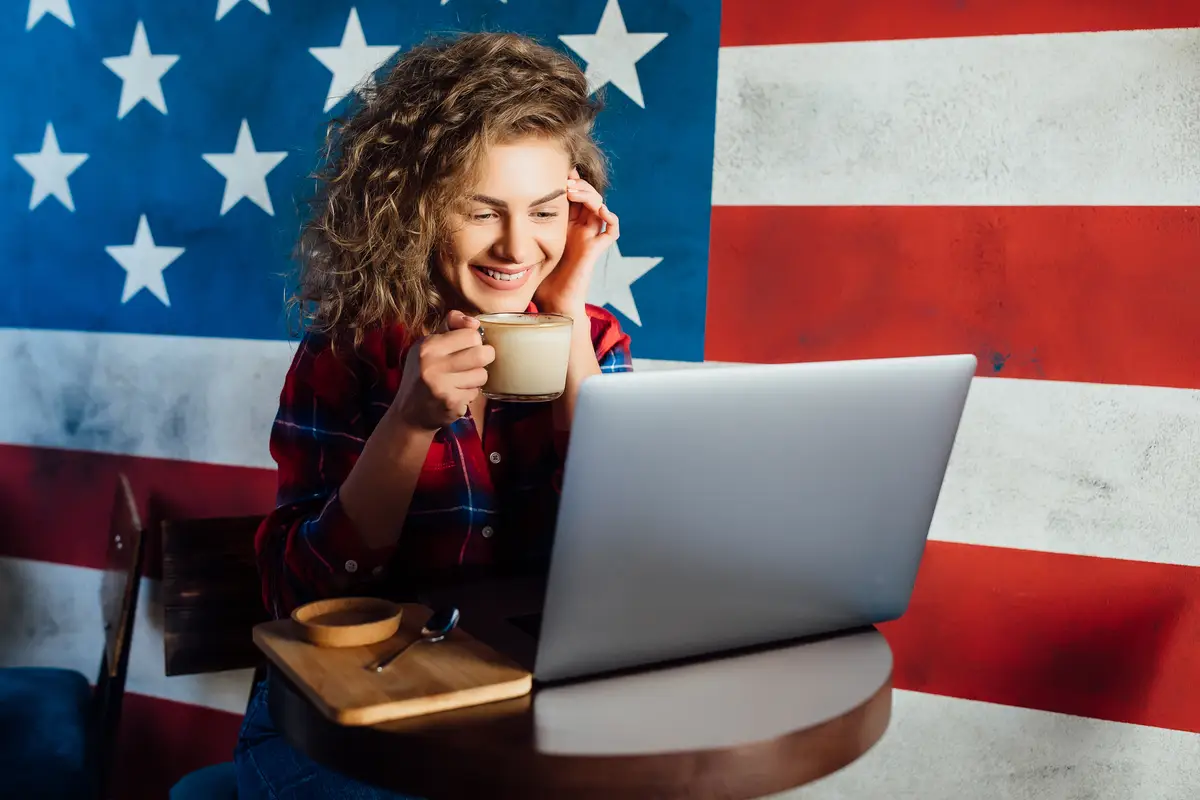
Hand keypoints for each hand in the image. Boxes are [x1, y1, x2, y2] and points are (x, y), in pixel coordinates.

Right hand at [391, 311, 494, 430]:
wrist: (409, 412)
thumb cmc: (422, 372)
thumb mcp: (428, 344)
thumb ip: (451, 326)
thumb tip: (475, 321)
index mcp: (428, 346)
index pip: (472, 334)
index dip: (473, 340)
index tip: (465, 347)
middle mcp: (433, 365)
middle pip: (482, 353)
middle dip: (484, 358)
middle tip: (473, 362)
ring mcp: (442, 386)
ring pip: (482, 375)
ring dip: (476, 378)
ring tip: (461, 379)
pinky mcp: (451, 404)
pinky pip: (476, 393)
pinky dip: (469, 393)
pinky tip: (455, 393)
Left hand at [534, 168, 619, 315]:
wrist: (551, 303)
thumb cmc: (537, 278)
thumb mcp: (526, 245)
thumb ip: (520, 228)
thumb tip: (500, 204)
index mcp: (564, 225)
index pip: (572, 195)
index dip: (568, 181)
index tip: (555, 170)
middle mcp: (579, 229)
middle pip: (588, 196)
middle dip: (578, 184)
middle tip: (564, 180)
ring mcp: (589, 238)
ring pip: (600, 206)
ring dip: (590, 194)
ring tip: (573, 190)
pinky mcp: (595, 250)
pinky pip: (611, 230)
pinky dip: (610, 217)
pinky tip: (599, 209)